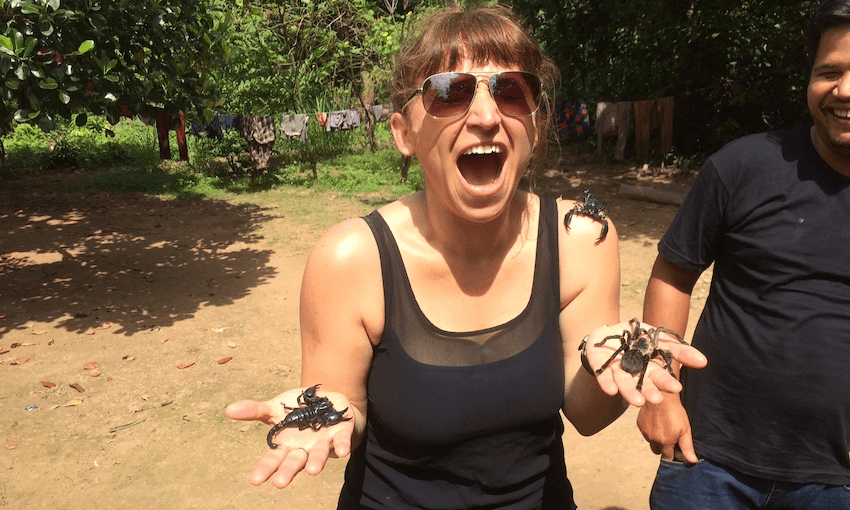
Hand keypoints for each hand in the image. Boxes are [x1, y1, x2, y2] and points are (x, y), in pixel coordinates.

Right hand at [225, 387, 354, 487]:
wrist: (328, 402)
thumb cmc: (298, 410)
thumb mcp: (275, 408)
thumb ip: (254, 411)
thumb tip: (228, 410)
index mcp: (286, 445)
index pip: (273, 459)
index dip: (265, 469)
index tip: (255, 480)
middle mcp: (304, 449)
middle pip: (295, 462)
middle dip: (288, 472)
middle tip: (280, 483)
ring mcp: (323, 443)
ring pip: (318, 455)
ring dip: (316, 462)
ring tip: (312, 470)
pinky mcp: (341, 434)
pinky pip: (342, 442)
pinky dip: (342, 446)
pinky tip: (343, 452)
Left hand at [582, 320, 706, 406]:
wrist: (613, 332)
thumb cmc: (641, 339)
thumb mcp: (662, 340)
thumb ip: (680, 351)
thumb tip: (703, 361)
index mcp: (651, 369)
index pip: (661, 377)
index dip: (667, 382)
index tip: (677, 388)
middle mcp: (636, 374)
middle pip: (643, 384)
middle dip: (649, 392)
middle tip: (655, 399)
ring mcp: (618, 371)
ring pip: (624, 384)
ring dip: (630, 393)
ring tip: (636, 402)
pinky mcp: (601, 367)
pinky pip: (603, 377)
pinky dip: (607, 383)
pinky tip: (610, 390)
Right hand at [637, 396, 698, 462]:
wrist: (662, 393)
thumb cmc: (676, 411)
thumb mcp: (685, 429)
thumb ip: (687, 447)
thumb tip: (692, 461)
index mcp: (664, 442)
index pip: (668, 457)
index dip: (673, 454)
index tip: (676, 447)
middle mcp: (652, 439)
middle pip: (657, 451)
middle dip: (663, 447)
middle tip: (670, 437)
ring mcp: (645, 431)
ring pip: (650, 441)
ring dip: (656, 438)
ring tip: (663, 426)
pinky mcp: (639, 424)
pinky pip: (645, 432)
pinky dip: (650, 430)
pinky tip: (656, 421)